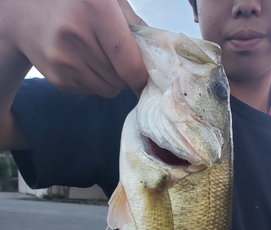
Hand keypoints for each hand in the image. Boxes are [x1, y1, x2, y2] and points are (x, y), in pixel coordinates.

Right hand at [1, 0, 147, 96]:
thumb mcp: (108, 0)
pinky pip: (91, 92)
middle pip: (121, 80)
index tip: (145, 75)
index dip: (142, 76)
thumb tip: (158, 55)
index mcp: (96, 11)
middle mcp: (77, 36)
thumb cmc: (75, 3)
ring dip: (110, 79)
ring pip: (108, 90)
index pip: (131, 65)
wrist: (25, 12)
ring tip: (98, 56)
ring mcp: (64, 60)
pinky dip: (93, 82)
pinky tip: (81, 61)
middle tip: (115, 56)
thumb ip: (134, 24)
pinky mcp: (57, 78)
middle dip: (125, 73)